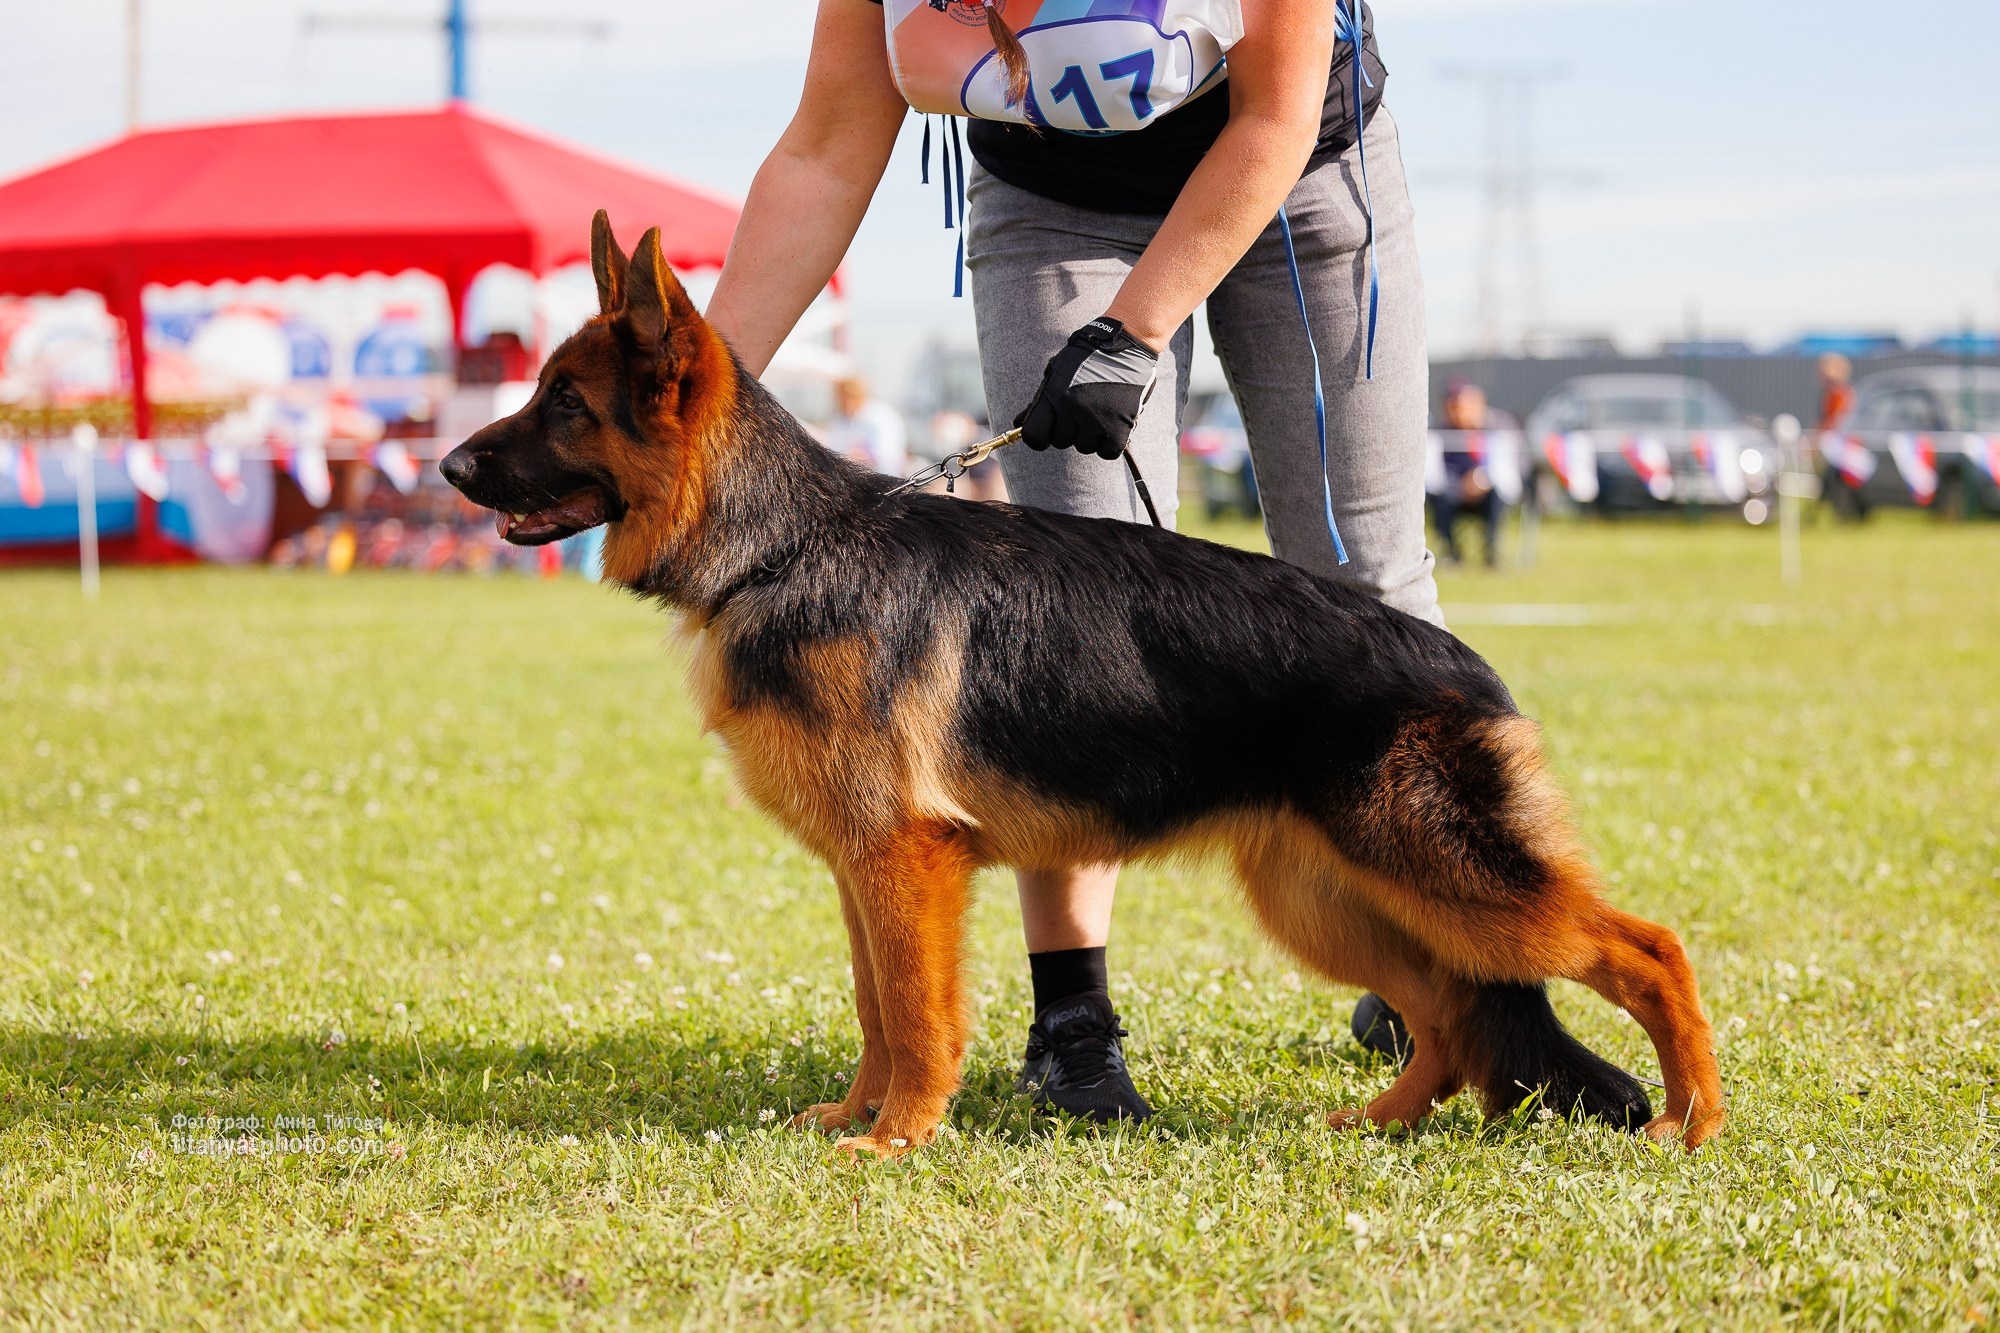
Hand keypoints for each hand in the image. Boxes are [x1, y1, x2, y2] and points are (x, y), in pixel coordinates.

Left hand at [1015, 318, 1159, 460]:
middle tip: (1082, 413)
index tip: (1047, 435)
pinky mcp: (1120, 424)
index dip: (1039, 439)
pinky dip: (1109, 443)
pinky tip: (1112, 426)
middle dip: (1069, 431)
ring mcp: (1097, 417)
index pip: (1034, 435)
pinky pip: (1108, 452)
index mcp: (1054, 393)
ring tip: (1099, 414)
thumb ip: (1039, 400)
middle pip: (1061, 441)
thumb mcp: (1058, 371)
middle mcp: (1073, 407)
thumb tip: (1018, 424)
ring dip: (1090, 436)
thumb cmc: (1089, 356)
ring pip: (1085, 447)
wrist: (1127, 342)